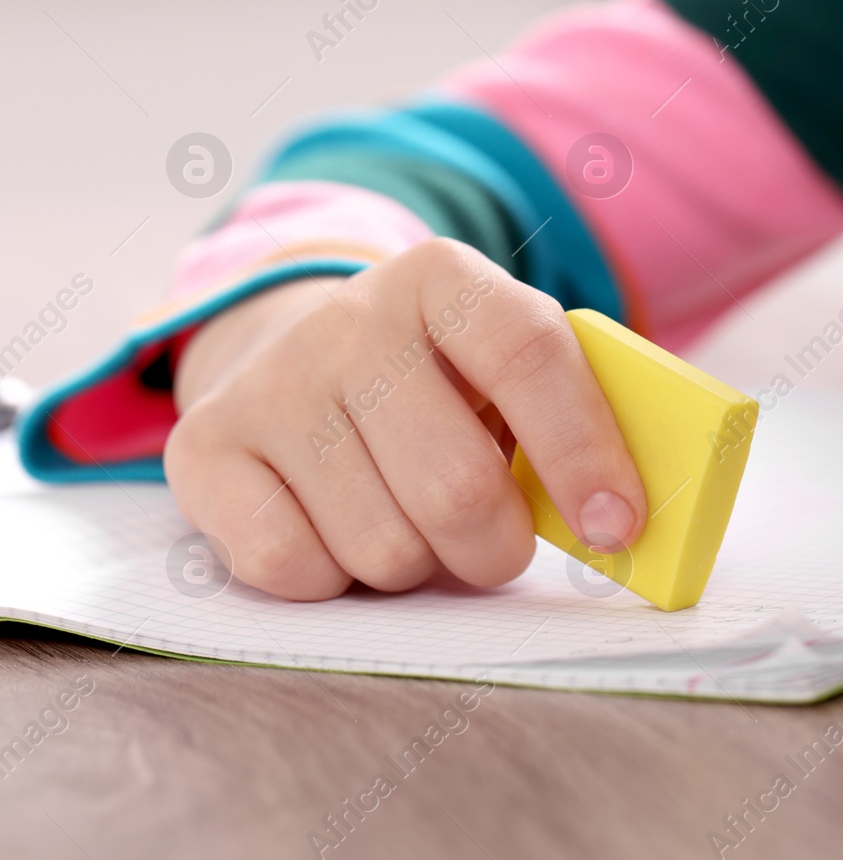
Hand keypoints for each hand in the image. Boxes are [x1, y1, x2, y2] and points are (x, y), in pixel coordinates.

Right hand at [167, 239, 646, 600]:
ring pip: (383, 545)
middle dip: (496, 546)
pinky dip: (336, 579)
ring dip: (417, 564)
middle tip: (498, 547)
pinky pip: (295, 569)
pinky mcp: (205, 449)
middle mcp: (351, 320)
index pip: (531, 355)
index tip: (617, 527)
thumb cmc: (440, 384)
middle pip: (457, 485)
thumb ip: (571, 418)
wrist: (295, 353)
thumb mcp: (503, 370)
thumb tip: (620, 524)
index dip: (585, 451)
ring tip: (407, 517)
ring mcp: (272, 383)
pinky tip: (338, 528)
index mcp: (445, 280)